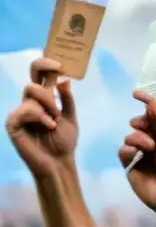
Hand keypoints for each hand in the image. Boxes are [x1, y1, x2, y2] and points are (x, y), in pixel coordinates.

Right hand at [4, 58, 77, 176]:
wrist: (59, 161)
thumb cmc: (64, 141)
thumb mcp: (71, 117)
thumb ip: (67, 99)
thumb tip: (64, 80)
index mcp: (45, 98)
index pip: (39, 75)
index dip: (45, 64)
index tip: (59, 65)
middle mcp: (31, 102)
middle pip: (32, 82)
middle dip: (48, 91)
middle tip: (57, 101)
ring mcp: (21, 112)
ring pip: (30, 94)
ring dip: (47, 106)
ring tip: (54, 123)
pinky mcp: (13, 123)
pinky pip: (23, 110)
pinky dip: (38, 117)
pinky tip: (47, 126)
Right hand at [118, 91, 155, 211]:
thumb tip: (150, 100)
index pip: (153, 114)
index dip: (145, 102)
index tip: (134, 93)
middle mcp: (153, 141)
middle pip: (138, 122)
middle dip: (139, 122)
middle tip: (143, 127)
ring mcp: (140, 153)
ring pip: (129, 136)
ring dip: (137, 139)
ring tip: (148, 149)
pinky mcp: (129, 164)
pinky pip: (122, 150)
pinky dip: (128, 151)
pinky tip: (135, 158)